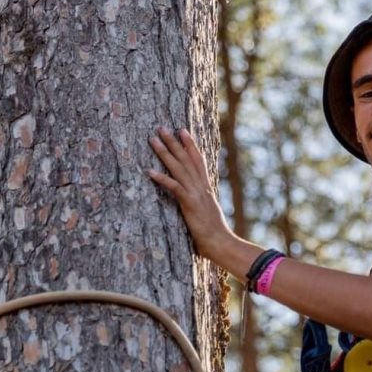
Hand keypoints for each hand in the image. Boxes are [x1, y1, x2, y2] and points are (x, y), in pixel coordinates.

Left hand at [148, 127, 230, 259]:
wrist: (222, 244)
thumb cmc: (214, 235)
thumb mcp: (208, 215)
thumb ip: (201, 205)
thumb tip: (197, 204)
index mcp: (206, 189)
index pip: (198, 161)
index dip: (190, 145)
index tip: (182, 131)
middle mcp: (201, 188)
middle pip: (186, 159)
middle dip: (174, 142)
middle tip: (161, 127)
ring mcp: (196, 195)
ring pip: (179, 168)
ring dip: (165, 153)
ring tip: (153, 140)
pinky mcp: (190, 204)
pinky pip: (174, 187)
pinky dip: (162, 178)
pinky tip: (149, 171)